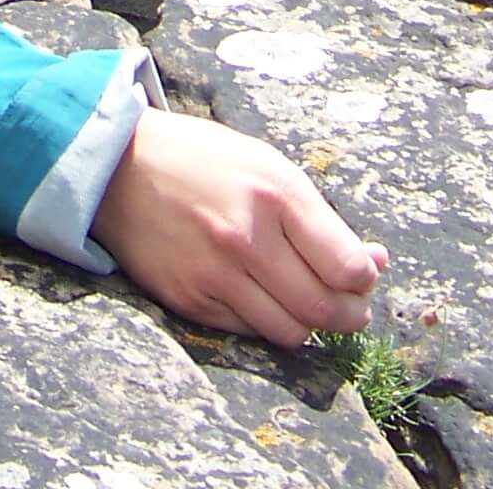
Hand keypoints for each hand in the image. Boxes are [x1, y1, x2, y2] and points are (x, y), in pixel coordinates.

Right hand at [91, 107, 385, 345]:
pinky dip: (266, 322)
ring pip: (290, 331)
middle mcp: (246, 239)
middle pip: (324, 309)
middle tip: (351, 307)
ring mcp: (214, 274)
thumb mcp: (269, 167)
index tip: (364, 275)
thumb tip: (373, 263)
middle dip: (350, 315)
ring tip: (308, 303)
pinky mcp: (189, 300)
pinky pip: (248, 332)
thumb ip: (320, 219)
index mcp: (275, 194)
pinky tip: (264, 298)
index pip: (347, 267)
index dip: (365, 279)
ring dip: (310, 325)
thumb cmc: (203, 161)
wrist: (119, 168)